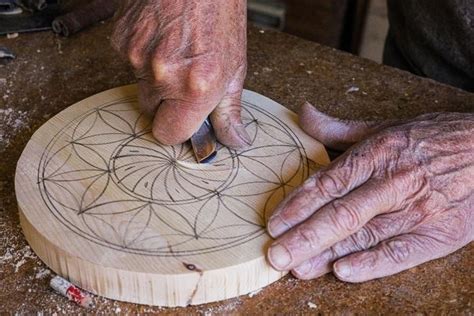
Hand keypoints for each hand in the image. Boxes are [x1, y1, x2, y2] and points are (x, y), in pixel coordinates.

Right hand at [111, 0, 249, 147]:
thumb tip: (234, 141)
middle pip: (150, 113)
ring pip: (140, 86)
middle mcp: (162, 76)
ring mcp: (136, 56)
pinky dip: (143, 55)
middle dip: (166, 103)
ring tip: (175, 49)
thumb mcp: (235, 67)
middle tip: (184, 78)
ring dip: (155, 77)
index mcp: (196, 88)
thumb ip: (229, 110)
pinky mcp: (120, 39)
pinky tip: (161, 36)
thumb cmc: (221, 14)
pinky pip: (129, 62)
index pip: (169, 135)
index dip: (177, 128)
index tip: (185, 120)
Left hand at [267, 103, 472, 281]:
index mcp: (377, 153)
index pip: (329, 183)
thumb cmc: (430, 139)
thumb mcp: (384, 127)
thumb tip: (303, 113)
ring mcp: (417, 209)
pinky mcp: (438, 233)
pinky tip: (344, 272)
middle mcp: (393, 182)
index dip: (298, 205)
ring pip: (364, 236)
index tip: (273, 223)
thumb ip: (338, 127)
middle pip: (341, 214)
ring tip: (298, 269)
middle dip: (304, 237)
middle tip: (275, 255)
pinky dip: (372, 263)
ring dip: (328, 255)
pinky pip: (401, 253)